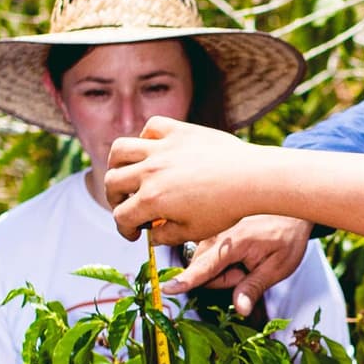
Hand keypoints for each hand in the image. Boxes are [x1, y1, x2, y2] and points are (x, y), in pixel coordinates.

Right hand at [101, 119, 270, 252]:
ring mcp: (162, 148)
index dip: (125, 229)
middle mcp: (150, 171)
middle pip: (112, 183)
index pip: (121, 216)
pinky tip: (155, 148)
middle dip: (115, 199)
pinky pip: (152, 126)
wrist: (252, 178)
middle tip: (128, 205)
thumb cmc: (226, 208)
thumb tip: (151, 235)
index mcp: (152, 200)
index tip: (136, 233)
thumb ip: (166, 236)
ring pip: (120, 149)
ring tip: (128, 173)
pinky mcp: (178, 131)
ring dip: (118, 164)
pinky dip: (147, 136)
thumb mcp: (194, 232)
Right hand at [170, 213, 316, 315]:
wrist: (288, 206)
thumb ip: (254, 288)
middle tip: (248, 270)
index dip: (186, 281)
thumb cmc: (287, 234)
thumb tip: (241, 310)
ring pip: (202, 264)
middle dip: (223, 279)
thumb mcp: (278, 266)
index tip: (167, 288)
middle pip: (202, 272)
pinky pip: (204, 253)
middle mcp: (215, 234)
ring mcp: (209, 230)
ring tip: (246, 257)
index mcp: (233, 242)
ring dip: (221, 268)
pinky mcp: (208, 229)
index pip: (204, 267)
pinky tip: (238, 250)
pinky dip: (219, 258)